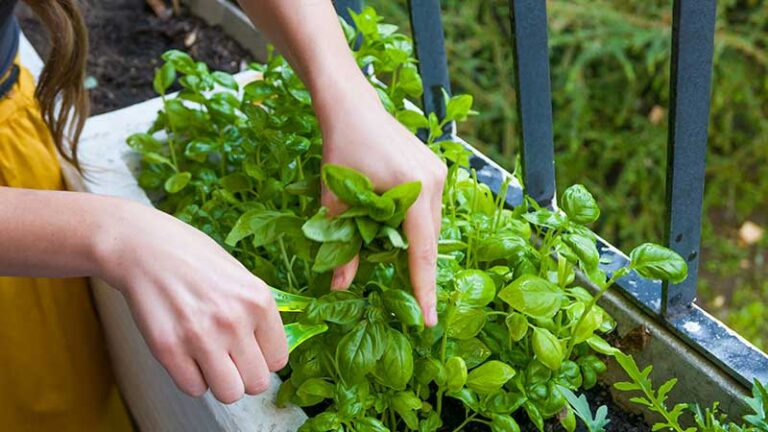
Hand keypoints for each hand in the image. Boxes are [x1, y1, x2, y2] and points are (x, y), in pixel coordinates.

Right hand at [95, 200, 287, 402]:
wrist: (144, 247)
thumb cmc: (193, 258)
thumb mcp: (240, 277)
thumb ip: (257, 314)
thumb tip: (269, 351)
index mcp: (258, 300)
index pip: (278, 360)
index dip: (263, 358)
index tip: (250, 350)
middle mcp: (234, 320)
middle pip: (257, 383)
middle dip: (244, 375)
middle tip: (229, 358)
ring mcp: (201, 336)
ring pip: (229, 393)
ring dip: (219, 381)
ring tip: (208, 358)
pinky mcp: (168, 349)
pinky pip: (194, 389)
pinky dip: (191, 377)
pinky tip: (186, 354)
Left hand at [315, 84, 446, 326]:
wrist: (350, 105)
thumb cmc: (340, 148)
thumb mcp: (336, 200)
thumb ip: (342, 246)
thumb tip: (338, 288)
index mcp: (413, 189)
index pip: (422, 251)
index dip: (424, 289)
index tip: (429, 320)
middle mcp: (434, 181)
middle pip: (429, 240)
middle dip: (417, 270)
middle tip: (408, 300)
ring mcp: (438, 172)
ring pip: (430, 225)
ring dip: (414, 245)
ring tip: (392, 259)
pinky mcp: (435, 167)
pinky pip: (429, 209)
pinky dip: (414, 226)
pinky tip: (396, 231)